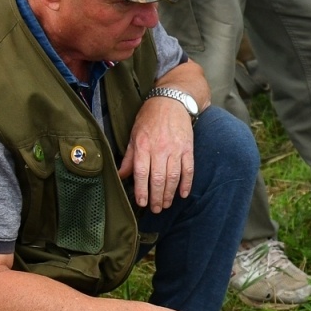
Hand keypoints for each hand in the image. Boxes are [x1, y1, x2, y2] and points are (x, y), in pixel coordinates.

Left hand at [120, 94, 192, 212]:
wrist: (171, 101)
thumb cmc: (149, 118)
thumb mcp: (134, 135)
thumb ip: (130, 157)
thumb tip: (121, 175)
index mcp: (143, 146)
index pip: (142, 173)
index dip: (142, 190)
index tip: (142, 203)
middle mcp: (160, 149)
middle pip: (159, 179)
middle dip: (157, 197)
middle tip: (156, 209)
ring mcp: (175, 150)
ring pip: (173, 177)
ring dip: (170, 193)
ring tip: (167, 204)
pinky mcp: (187, 149)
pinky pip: (188, 169)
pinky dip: (186, 183)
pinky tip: (183, 194)